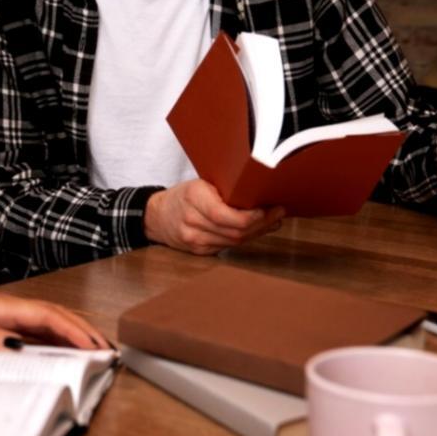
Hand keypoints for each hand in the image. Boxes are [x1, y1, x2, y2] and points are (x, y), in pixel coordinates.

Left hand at [0, 284, 110, 350]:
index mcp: (0, 305)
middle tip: (108, 352)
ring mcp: (4, 315)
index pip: (47, 316)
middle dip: (84, 332)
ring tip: (95, 351)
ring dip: (73, 334)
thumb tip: (17, 349)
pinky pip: (34, 330)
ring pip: (48, 323)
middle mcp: (7, 307)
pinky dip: (54, 339)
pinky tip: (63, 350)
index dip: (74, 332)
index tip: (94, 348)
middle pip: (56, 317)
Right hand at [144, 178, 284, 255]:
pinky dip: (245, 239)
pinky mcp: (199, 251)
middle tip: (279, 213)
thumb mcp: (201, 184)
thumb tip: (260, 195)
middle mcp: (192, 221)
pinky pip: (228, 247)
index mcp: (193, 197)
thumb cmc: (183, 196)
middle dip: (262, 223)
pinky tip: (255, 231)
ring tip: (272, 221)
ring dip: (257, 232)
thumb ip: (226, 190)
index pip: (226, 215)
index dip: (252, 216)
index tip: (269, 208)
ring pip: (235, 241)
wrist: (157, 216)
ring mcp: (194, 239)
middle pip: (235, 230)